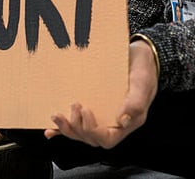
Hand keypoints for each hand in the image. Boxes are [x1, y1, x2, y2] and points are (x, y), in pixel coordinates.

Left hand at [43, 39, 158, 147]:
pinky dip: (63, 129)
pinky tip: (51, 129)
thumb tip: (123, 120)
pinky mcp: (93, 106)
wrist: (139, 56)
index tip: (87, 112)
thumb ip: (135, 103)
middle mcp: (113, 122)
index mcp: (127, 122)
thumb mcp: (142, 84)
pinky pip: (77, 123)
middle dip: (77, 128)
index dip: (94, 132)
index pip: (108, 139)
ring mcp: (101, 115)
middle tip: (73, 105)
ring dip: (67, 128)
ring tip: (57, 115)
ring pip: (82, 132)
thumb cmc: (144, 70)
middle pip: (91, 138)